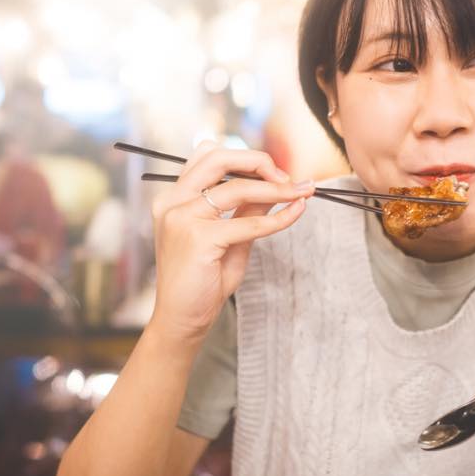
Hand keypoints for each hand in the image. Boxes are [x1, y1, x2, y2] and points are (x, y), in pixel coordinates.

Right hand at [148, 142, 312, 343]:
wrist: (181, 320)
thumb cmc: (202, 281)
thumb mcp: (228, 237)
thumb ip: (245, 210)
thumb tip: (276, 186)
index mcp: (174, 197)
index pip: (207, 155)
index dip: (244, 157)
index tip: (273, 171)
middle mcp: (172, 202)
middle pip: (218, 158)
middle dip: (259, 161)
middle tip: (288, 177)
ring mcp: (182, 218)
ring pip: (238, 187)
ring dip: (277, 188)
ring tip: (302, 192)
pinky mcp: (198, 238)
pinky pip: (248, 222)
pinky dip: (278, 217)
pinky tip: (296, 213)